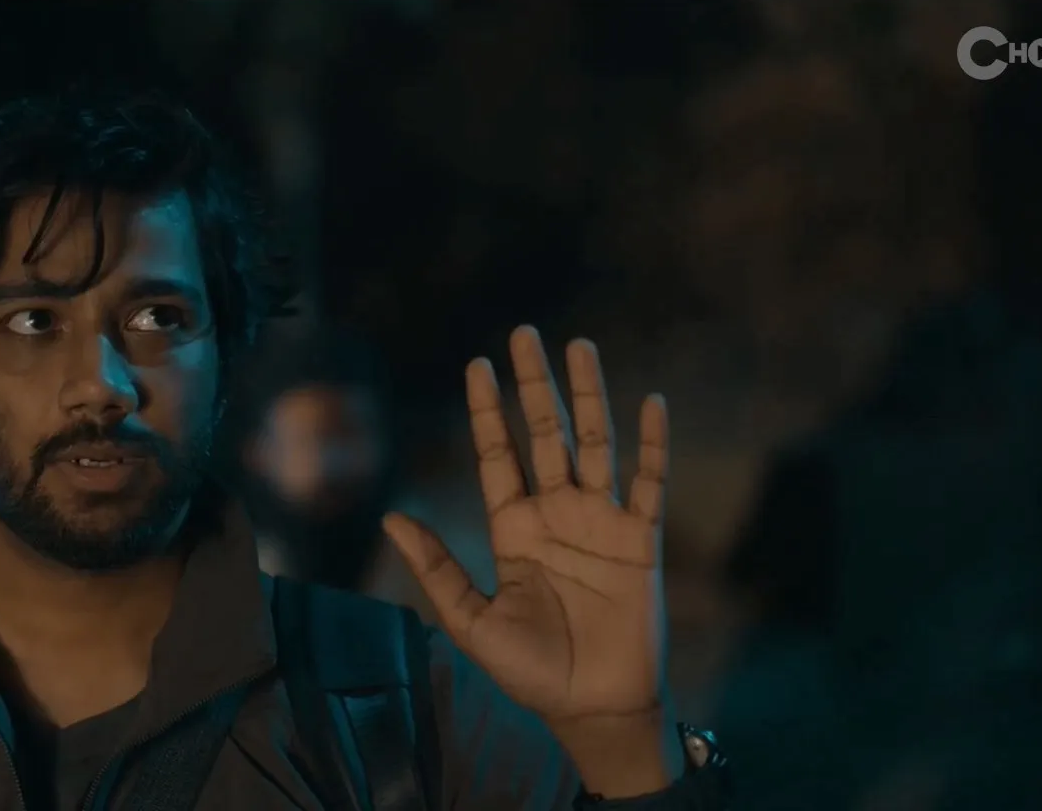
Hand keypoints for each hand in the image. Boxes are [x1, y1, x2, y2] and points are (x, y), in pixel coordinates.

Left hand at [384, 327, 667, 725]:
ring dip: (589, 397)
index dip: (487, 411)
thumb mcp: (470, 620)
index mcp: (514, 529)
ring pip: (595, 444)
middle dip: (534, 385)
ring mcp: (600, 523)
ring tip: (580, 347)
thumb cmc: (530, 671)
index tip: (477, 366)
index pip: (498, 455)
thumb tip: (389, 518)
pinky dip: (652, 444)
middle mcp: (556, 515)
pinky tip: (651, 404)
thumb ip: (436, 568)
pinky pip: (649, 484)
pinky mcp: (639, 542)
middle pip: (544, 434)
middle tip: (525, 333)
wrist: (592, 707)